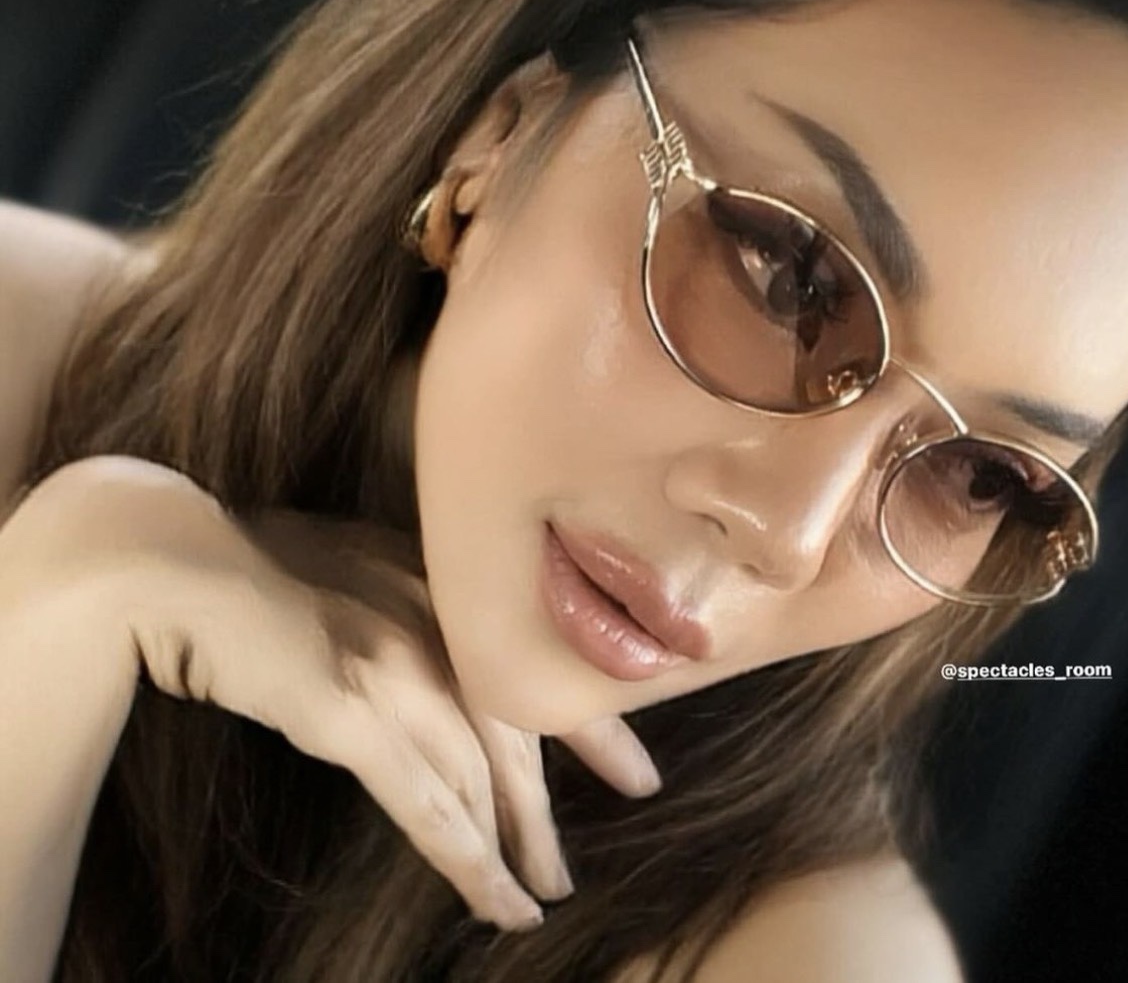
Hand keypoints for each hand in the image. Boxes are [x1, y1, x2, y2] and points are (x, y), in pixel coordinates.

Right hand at [4, 455, 661, 931]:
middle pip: (517, 730)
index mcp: (440, 584)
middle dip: (550, 806)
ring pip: (479, 773)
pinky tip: (494, 896)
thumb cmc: (249, 560)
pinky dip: (466, 855)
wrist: (167, 560)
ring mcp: (395, 664)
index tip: (631, 769)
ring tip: (537, 896)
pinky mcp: (349, 711)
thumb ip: (403, 600)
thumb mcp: (347, 565)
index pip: (532, 668)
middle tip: (572, 864)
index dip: (588, 727)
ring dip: (513, 844)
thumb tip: (436, 653)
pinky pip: (424, 801)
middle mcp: (433, 621)